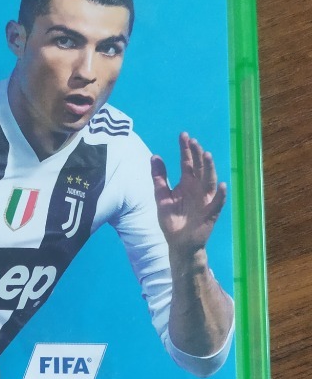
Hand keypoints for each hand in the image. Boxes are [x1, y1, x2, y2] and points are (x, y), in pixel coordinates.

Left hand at [151, 132, 226, 254]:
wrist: (177, 242)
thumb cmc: (172, 219)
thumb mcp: (161, 196)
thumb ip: (159, 177)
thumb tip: (155, 156)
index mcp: (187, 183)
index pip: (187, 162)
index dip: (186, 149)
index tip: (184, 135)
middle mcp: (198, 188)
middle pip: (200, 168)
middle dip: (197, 155)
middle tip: (193, 141)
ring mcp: (205, 200)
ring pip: (210, 181)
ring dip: (210, 168)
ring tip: (207, 155)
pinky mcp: (210, 214)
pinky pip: (217, 203)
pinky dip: (221, 195)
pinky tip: (223, 185)